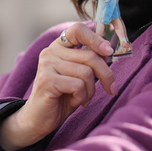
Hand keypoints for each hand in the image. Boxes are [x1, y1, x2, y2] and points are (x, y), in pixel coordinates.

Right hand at [0, 23, 115, 150]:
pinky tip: (74, 102)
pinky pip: (78, 85)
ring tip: (83, 98)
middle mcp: (50, 52)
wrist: (39, 120)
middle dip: (106, 75)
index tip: (109, 51)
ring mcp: (47, 65)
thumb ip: (90, 62)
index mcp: (59, 46)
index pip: (78, 30)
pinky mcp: (47, 80)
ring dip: (91, 90)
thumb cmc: (62, 97)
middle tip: (112, 89)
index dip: (96, 39)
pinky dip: (82, 97)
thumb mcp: (79, 76)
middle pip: (90, 56)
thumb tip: (109, 51)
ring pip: (86, 72)